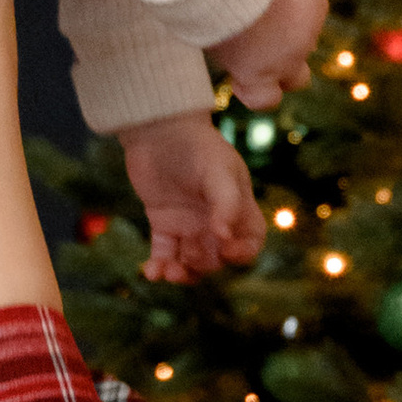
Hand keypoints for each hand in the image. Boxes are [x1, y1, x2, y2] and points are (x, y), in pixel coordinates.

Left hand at [118, 112, 265, 280]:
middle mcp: (215, 220)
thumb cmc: (196, 146)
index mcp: (238, 207)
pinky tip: (151, 271)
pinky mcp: (163, 224)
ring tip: (166, 272)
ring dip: (181, 273)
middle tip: (188, 254)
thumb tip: (224, 238)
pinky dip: (158, 267)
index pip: (250, 242)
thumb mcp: (218, 171)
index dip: (243, 253)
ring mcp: (189, 224)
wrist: (158, 128)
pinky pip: (164, 254)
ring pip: (190, 262)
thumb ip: (226, 203)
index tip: (225, 250)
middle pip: (217, 258)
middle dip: (204, 264)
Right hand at [208, 0, 327, 109]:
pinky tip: (239, 82)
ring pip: (294, 80)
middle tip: (261, 34)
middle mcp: (307, 36)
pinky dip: (256, 94)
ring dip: (276, 72)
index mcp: (315, 5)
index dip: (284, 14)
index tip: (258, 4)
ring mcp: (287, 58)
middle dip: (289, 45)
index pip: (308, 18)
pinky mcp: (260, 74)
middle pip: (305, 49)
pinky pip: (263, 98)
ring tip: (247, 57)